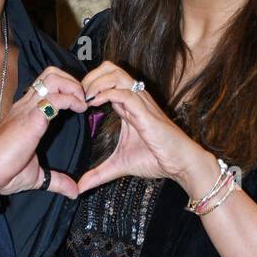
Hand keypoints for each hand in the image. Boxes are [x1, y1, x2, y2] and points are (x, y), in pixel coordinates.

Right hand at [0, 66, 85, 197]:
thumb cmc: (3, 172)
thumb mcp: (36, 176)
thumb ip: (56, 180)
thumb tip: (73, 191)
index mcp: (26, 114)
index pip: (47, 86)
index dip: (67, 89)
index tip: (80, 105)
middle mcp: (26, 106)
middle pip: (51, 73)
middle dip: (72, 81)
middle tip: (83, 100)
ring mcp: (28, 109)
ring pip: (53, 78)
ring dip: (73, 86)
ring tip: (82, 103)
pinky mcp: (32, 116)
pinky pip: (56, 97)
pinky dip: (72, 98)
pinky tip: (80, 109)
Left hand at [77, 60, 212, 194]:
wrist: (181, 164)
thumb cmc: (157, 159)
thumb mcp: (119, 166)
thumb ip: (99, 174)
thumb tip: (80, 188)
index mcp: (128, 106)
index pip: (106, 81)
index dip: (89, 85)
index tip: (76, 101)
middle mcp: (135, 99)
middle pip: (110, 68)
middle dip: (90, 76)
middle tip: (78, 96)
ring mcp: (141, 103)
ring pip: (116, 75)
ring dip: (96, 82)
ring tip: (85, 98)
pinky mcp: (146, 113)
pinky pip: (124, 93)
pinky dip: (106, 94)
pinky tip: (94, 104)